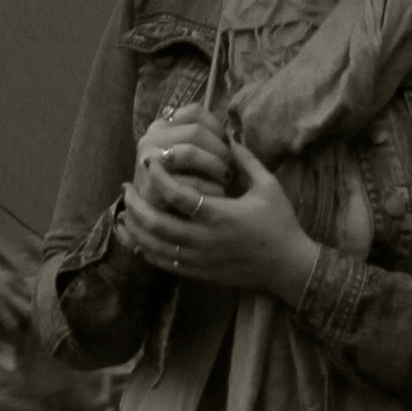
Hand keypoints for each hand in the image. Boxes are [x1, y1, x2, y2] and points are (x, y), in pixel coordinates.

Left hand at [124, 131, 319, 306]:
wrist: (287, 267)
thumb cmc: (279, 223)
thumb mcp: (268, 185)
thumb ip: (246, 160)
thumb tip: (229, 137)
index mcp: (220, 215)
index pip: (178, 195)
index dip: (159, 177)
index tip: (149, 161)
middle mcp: (204, 240)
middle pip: (157, 225)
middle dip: (136, 205)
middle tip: (126, 187)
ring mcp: (199, 260)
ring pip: (156, 248)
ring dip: (136, 229)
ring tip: (123, 213)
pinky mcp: (199, 274)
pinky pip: (165, 264)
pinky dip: (146, 252)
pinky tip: (137, 240)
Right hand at [138, 102, 234, 186]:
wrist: (152, 217)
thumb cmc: (179, 183)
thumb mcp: (186, 155)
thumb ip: (202, 141)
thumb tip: (233, 138)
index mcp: (161, 126)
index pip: (194, 112)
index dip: (218, 127)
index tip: (229, 145)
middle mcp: (150, 138)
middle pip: (195, 131)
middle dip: (220, 149)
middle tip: (233, 166)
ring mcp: (148, 161)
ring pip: (190, 152)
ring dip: (215, 165)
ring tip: (227, 178)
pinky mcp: (151, 187)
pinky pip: (187, 183)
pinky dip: (209, 187)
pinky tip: (220, 193)